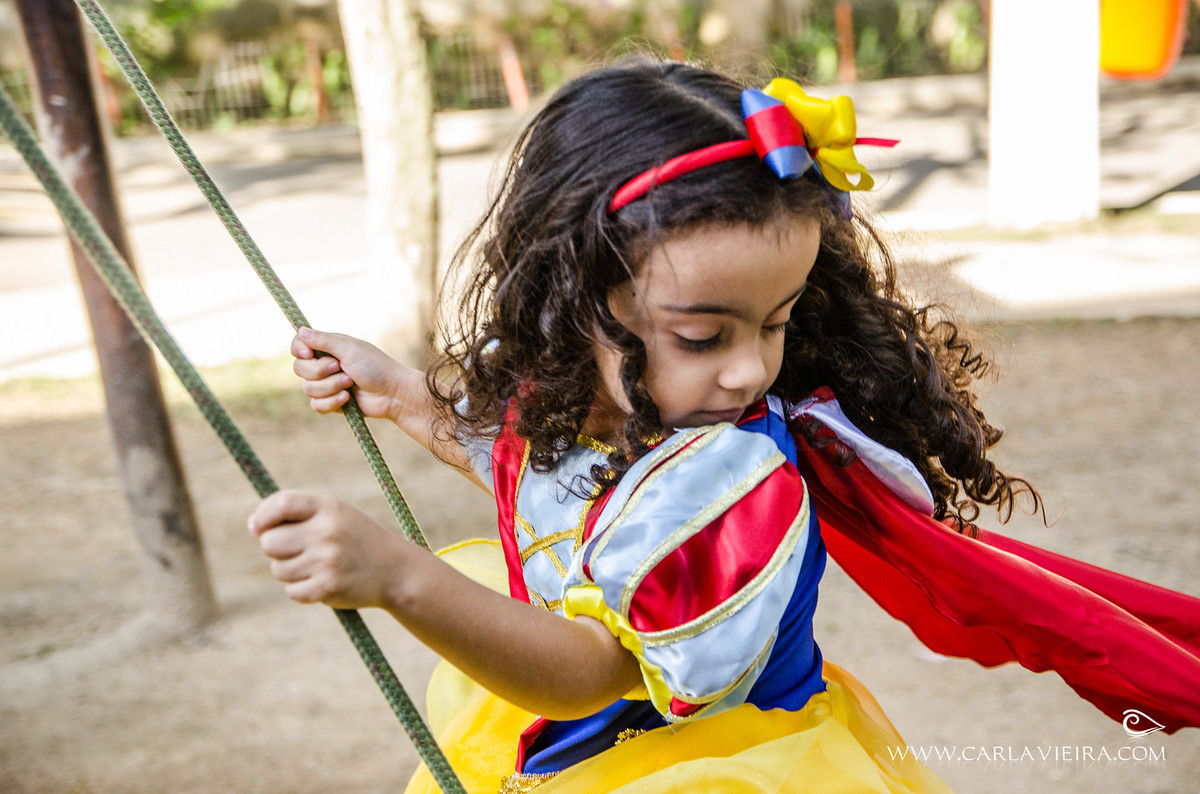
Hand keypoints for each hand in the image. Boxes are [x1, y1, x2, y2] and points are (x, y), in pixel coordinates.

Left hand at [248, 491, 411, 608]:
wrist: (395, 570)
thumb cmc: (355, 538)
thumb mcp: (335, 514)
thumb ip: (297, 513)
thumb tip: (253, 525)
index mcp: (329, 507)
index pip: (281, 504)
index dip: (262, 516)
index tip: (257, 527)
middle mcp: (327, 532)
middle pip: (269, 542)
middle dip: (277, 548)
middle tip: (299, 550)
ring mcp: (327, 561)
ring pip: (278, 569)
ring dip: (290, 571)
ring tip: (317, 566)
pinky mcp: (327, 588)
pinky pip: (292, 591)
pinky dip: (301, 590)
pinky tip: (322, 582)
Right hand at [291, 327, 416, 420]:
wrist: (392, 393)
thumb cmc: (375, 366)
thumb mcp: (349, 349)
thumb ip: (323, 340)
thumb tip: (301, 330)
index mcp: (328, 348)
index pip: (299, 345)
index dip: (299, 350)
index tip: (309, 354)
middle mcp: (324, 365)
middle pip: (299, 368)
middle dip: (319, 371)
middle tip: (340, 367)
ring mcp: (327, 384)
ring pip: (308, 389)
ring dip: (331, 386)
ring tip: (351, 383)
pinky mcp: (331, 402)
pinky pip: (316, 405)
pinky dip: (332, 401)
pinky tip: (348, 399)